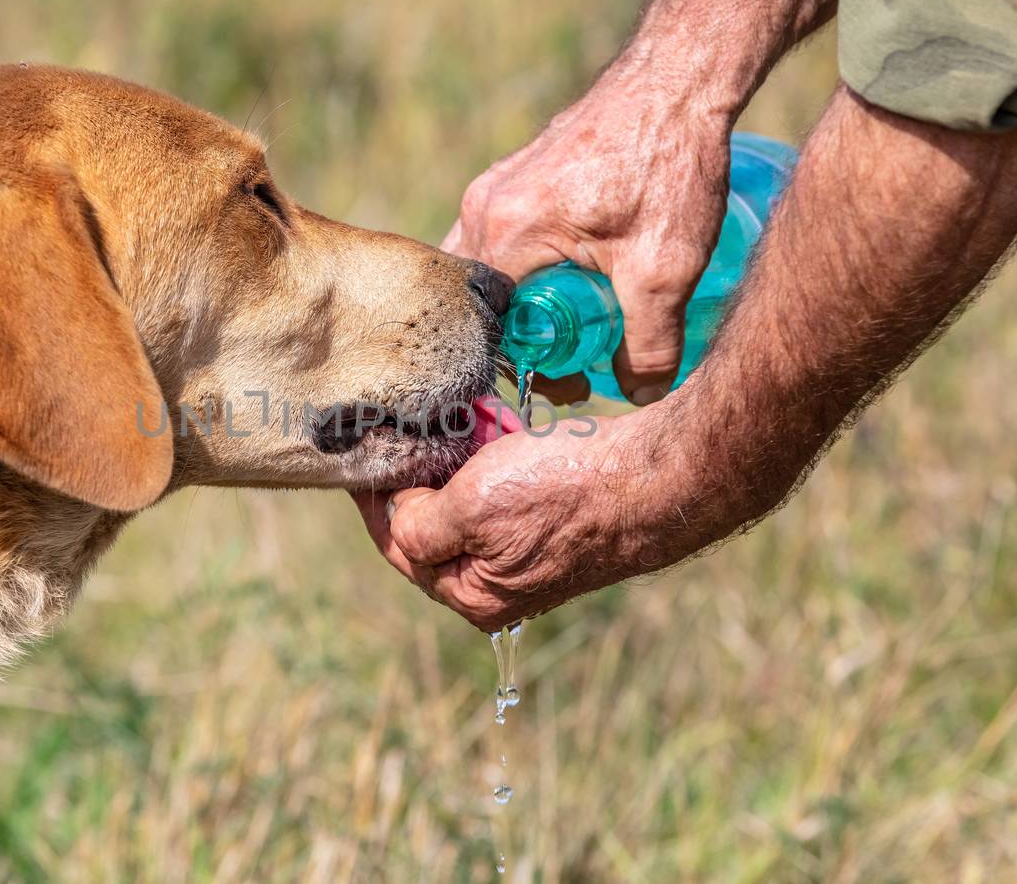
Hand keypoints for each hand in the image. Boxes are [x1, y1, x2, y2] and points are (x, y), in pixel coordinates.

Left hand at [352, 403, 738, 629]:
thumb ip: (419, 524)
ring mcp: (529, 554)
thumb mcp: (473, 509)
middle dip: (420, 473)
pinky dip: (493, 455)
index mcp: (474, 596)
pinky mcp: (554, 521)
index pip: (398, 545)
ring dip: (457, 459)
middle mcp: (499, 585)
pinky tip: (494, 425)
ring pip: (468, 500)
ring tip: (457, 420)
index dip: (375, 497)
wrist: (658, 476)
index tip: (359, 453)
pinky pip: (504, 488)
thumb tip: (393, 516)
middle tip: (407, 427)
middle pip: (431, 525)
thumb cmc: (567, 491)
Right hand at [441, 72, 733, 404]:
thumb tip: (642, 395)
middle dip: (520, 343)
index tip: (571, 384)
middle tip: (574, 366)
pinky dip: (528, 274)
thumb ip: (652, 343)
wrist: (681, 76)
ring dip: (524, 308)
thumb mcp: (665, 269)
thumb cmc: (668, 162)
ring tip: (576, 331)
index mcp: (503, 233)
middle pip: (480, 303)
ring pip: (489, 273)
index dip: (525, 369)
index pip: (486, 329)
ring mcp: (495, 188)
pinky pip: (502, 242)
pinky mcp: (516, 177)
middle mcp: (483, 208)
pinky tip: (575, 286)